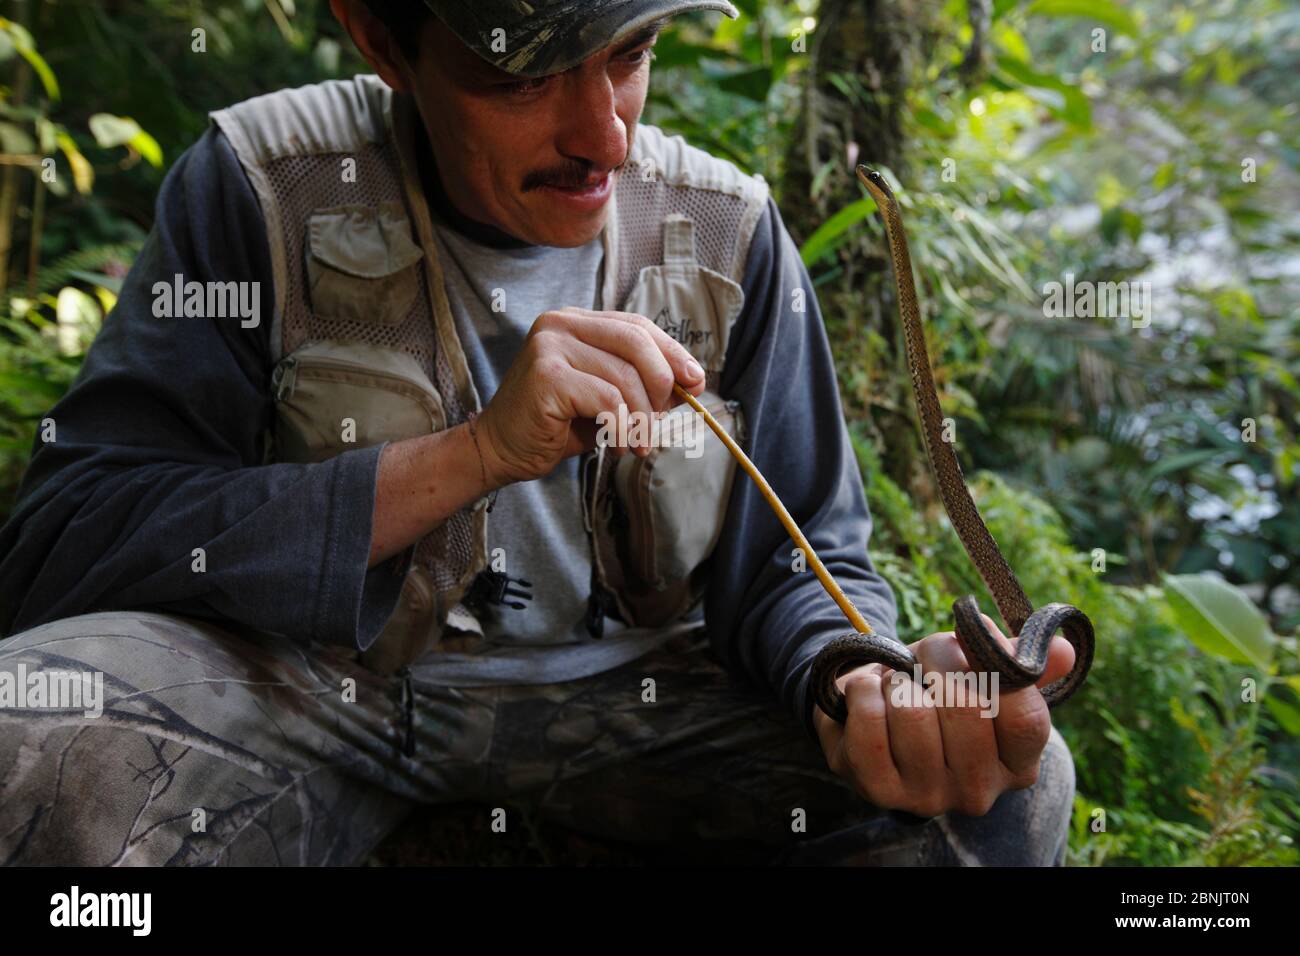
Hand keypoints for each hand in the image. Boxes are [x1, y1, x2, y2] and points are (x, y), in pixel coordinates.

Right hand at [475, 307, 707, 485]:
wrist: (501, 449)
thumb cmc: (556, 425)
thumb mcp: (608, 400)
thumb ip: (643, 385)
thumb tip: (694, 381)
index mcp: (576, 322)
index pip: (637, 326)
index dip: (672, 353)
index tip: (695, 383)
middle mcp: (560, 323)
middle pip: (636, 341)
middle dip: (662, 383)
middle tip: (661, 420)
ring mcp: (549, 346)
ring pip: (624, 377)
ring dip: (641, 418)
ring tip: (636, 444)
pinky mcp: (546, 376)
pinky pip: (606, 399)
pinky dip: (622, 427)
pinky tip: (617, 444)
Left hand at [814, 614, 1076, 817]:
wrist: (871, 718)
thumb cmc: (934, 691)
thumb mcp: (979, 672)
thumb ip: (1017, 663)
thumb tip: (1064, 652)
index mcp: (1018, 764)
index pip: (1025, 717)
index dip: (995, 668)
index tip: (970, 646)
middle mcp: (979, 791)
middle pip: (967, 707)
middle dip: (938, 663)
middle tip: (925, 664)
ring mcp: (928, 797)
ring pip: (914, 712)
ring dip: (898, 680)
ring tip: (897, 685)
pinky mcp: (878, 790)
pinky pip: (870, 723)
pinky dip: (865, 692)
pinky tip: (870, 695)